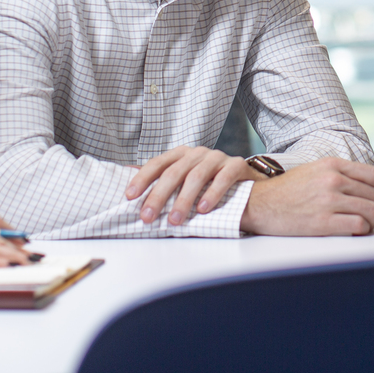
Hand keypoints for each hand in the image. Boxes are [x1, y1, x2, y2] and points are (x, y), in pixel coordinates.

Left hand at [124, 146, 259, 225]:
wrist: (247, 185)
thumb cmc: (209, 184)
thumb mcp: (183, 179)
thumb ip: (160, 179)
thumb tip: (126, 173)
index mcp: (181, 154)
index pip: (157, 163)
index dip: (142, 179)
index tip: (130, 197)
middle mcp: (197, 153)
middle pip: (174, 172)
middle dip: (159, 196)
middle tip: (148, 217)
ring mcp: (217, 157)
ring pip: (196, 176)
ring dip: (183, 200)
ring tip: (174, 219)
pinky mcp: (236, 165)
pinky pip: (223, 178)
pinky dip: (212, 194)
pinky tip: (203, 209)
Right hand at [240, 157, 373, 235]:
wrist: (259, 204)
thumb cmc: (285, 190)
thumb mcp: (314, 170)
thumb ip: (338, 173)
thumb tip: (363, 187)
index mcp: (332, 165)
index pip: (373, 176)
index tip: (369, 199)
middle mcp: (333, 180)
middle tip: (370, 218)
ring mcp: (329, 200)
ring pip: (371, 211)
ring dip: (371, 222)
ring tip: (362, 226)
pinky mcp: (323, 222)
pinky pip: (358, 226)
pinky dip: (362, 231)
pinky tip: (354, 232)